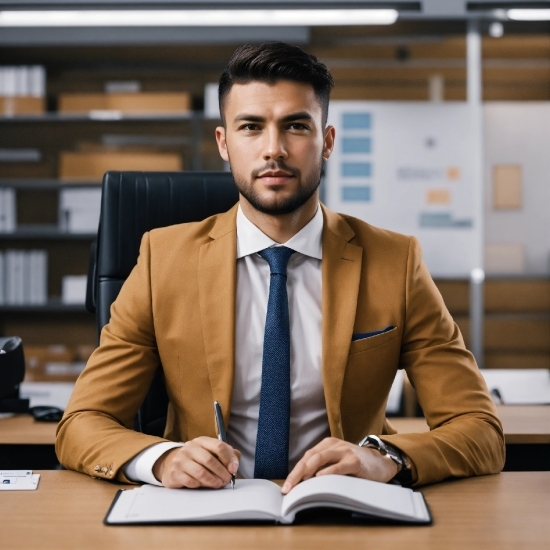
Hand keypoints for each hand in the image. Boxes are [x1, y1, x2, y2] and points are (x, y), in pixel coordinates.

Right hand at [153, 436, 239, 488]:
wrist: (172, 463)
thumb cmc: (197, 459)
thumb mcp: (212, 452)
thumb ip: (227, 455)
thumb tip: (234, 464)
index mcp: (202, 441)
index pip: (218, 446)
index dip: (228, 459)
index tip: (233, 469)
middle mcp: (190, 448)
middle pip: (209, 460)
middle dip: (221, 472)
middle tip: (227, 480)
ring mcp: (181, 460)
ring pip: (200, 472)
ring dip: (213, 480)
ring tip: (218, 484)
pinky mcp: (175, 473)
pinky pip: (191, 481)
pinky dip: (201, 485)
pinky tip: (204, 485)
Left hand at [281, 437, 397, 493]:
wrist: (381, 461)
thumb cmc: (356, 464)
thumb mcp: (338, 462)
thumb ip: (323, 467)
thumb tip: (302, 484)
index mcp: (327, 445)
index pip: (306, 457)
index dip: (294, 472)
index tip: (286, 487)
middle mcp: (334, 445)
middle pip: (310, 457)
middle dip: (297, 473)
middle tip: (288, 488)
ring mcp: (344, 451)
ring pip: (321, 458)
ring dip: (307, 471)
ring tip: (298, 484)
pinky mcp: (355, 461)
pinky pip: (339, 466)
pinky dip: (328, 472)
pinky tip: (320, 478)